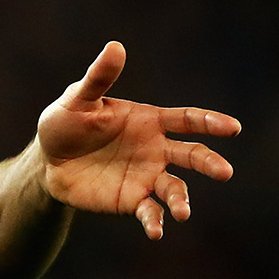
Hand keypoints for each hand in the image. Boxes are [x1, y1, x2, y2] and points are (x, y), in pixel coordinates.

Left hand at [37, 42, 239, 238]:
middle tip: (224, 172)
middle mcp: (155, 149)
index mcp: (149, 121)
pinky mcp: (131, 200)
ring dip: (181, 200)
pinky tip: (155, 231)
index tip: (231, 128)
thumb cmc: (65, 123)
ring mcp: (146, 176)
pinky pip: (149, 212)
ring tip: (181, 212)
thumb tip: (116, 47)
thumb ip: (99, 78)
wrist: (47, 162)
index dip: (210, 122)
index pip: (188, 120)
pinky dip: (155, 222)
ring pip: (174, 188)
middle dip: (209, 163)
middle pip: (192, 156)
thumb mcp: (78, 100)